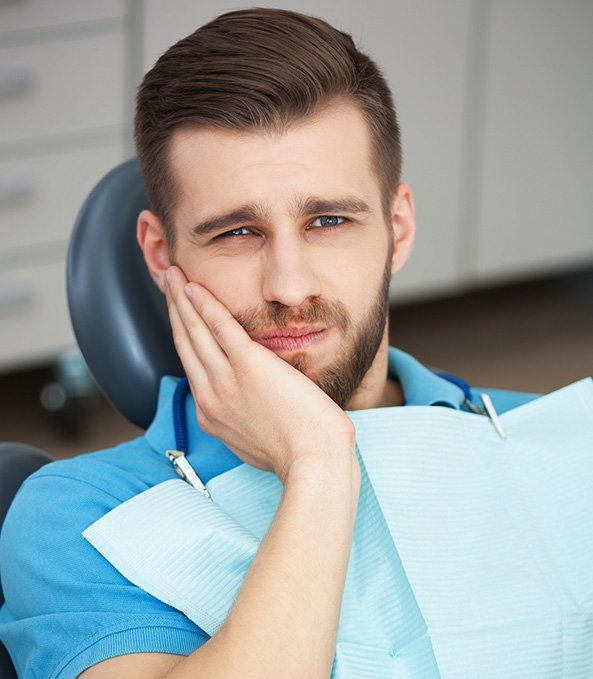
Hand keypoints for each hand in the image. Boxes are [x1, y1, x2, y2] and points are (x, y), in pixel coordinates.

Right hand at [164, 265, 355, 482]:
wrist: (314, 461)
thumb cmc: (297, 453)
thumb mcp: (256, 440)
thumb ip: (244, 417)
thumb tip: (250, 404)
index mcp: (213, 414)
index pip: (192, 365)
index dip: (184, 334)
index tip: (181, 315)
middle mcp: (211, 396)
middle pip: (186, 343)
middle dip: (175, 309)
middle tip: (167, 282)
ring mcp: (226, 381)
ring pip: (195, 331)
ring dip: (182, 299)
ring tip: (173, 274)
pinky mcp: (248, 366)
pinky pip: (220, 328)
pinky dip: (204, 305)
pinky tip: (194, 287)